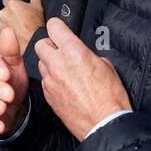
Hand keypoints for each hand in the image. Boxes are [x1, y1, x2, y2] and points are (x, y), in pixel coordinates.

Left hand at [0, 0, 44, 52]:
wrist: (33, 43)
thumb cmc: (36, 26)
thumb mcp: (38, 7)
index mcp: (12, 4)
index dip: (12, 3)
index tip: (17, 8)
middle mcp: (4, 13)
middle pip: (5, 10)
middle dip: (10, 14)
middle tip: (20, 20)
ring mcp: (0, 24)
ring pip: (2, 21)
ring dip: (8, 23)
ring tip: (18, 28)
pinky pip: (0, 31)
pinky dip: (5, 32)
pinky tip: (15, 34)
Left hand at [36, 17, 129, 140]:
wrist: (104, 124)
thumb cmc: (109, 97)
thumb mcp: (106, 66)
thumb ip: (88, 54)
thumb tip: (82, 53)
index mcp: (73, 52)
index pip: (54, 27)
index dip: (57, 26)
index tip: (59, 28)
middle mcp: (58, 64)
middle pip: (40, 44)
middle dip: (49, 45)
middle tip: (60, 50)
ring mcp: (51, 81)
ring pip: (41, 63)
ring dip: (49, 63)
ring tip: (64, 70)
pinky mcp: (48, 95)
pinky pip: (45, 81)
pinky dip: (51, 80)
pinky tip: (64, 85)